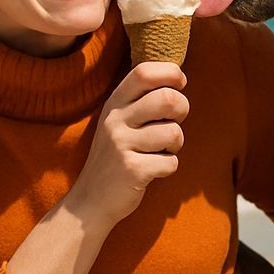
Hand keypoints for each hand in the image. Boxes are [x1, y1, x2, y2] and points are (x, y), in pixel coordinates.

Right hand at [68, 62, 188, 226]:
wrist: (90, 201)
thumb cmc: (116, 158)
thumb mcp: (118, 123)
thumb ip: (140, 102)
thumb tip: (177, 79)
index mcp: (114, 104)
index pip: (143, 72)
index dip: (170, 73)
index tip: (180, 83)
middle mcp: (115, 120)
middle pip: (167, 99)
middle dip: (183, 109)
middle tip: (175, 121)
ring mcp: (121, 145)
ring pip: (174, 133)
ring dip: (175, 145)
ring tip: (160, 151)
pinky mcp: (131, 170)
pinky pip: (171, 162)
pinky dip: (168, 168)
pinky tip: (152, 171)